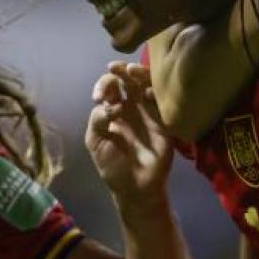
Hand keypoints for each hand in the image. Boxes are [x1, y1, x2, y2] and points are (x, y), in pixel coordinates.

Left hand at [85, 61, 172, 205]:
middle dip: (120, 71)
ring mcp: (148, 113)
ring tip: (131, 70)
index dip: (104, 84)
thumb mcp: (96, 142)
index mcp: (112, 109)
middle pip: (128, 80)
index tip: (98, 97)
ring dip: (139, 74)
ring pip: (145, 85)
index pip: (110, 87)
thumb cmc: (113, 165)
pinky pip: (161, 103)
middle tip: (114, 69)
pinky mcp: (163, 123)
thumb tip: (108, 104)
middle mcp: (131, 106)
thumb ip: (97, 120)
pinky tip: (148, 91)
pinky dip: (155, 93)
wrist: (135, 189)